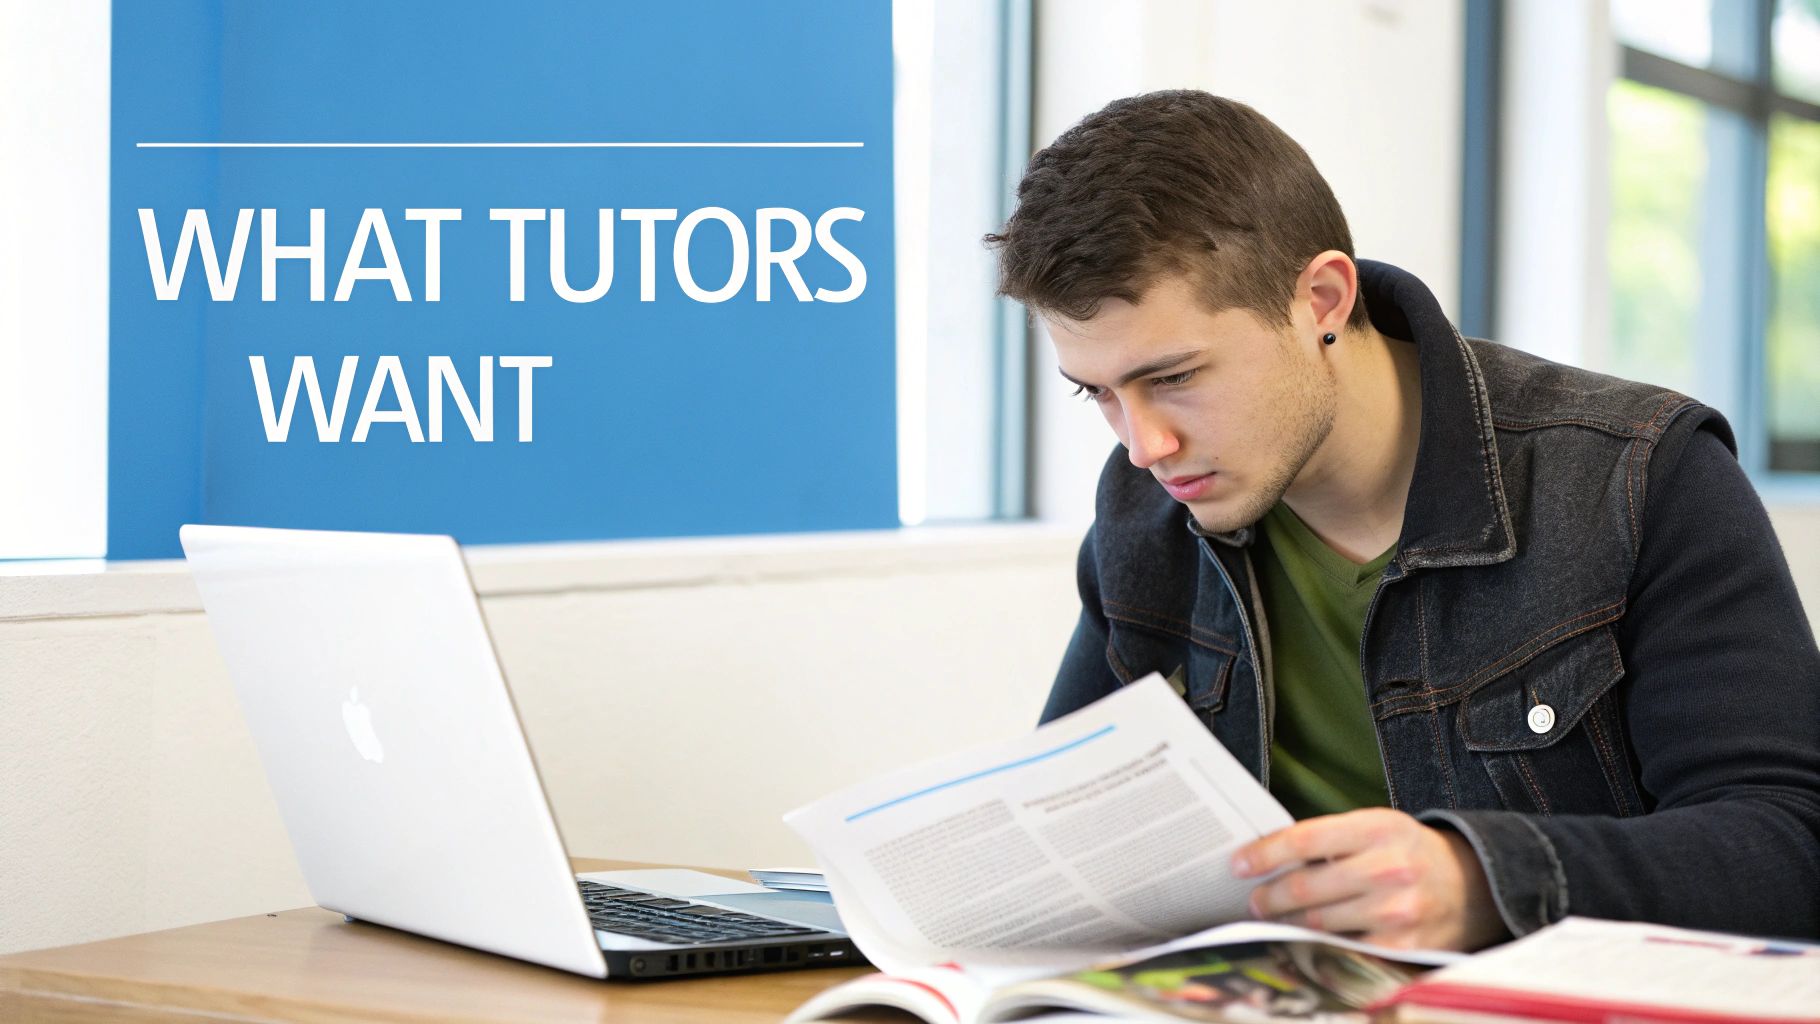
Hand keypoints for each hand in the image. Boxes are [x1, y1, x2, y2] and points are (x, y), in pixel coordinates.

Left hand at [1230, 807, 1509, 950]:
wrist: (1473, 886)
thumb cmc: (1409, 853)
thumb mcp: (1377, 828)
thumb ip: (1331, 840)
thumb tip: (1268, 857)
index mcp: (1378, 828)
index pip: (1305, 838)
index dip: (1265, 853)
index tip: (1238, 864)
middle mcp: (1389, 868)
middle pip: (1306, 886)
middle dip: (1269, 897)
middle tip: (1252, 902)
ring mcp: (1397, 911)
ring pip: (1319, 923)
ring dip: (1288, 924)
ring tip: (1273, 922)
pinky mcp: (1403, 947)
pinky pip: (1344, 950)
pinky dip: (1318, 947)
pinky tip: (1305, 943)